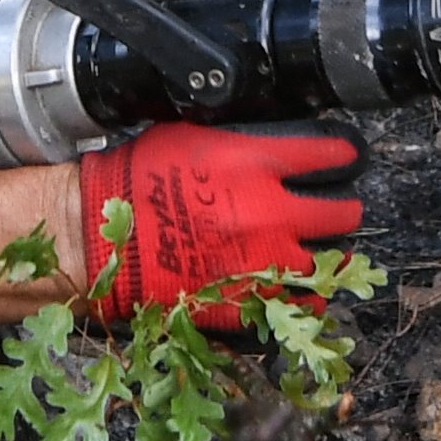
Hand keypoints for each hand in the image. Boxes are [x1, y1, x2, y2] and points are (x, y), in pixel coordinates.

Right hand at [71, 123, 364, 327]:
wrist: (97, 237)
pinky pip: (300, 305)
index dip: (343, 156)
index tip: (343, 159)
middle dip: (341, 209)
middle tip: (334, 209)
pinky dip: (306, 298)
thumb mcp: (191, 135)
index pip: (331, 155)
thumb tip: (273, 143)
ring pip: (329, 262)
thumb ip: (243, 141)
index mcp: (257, 163)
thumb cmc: (135, 180)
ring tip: (319, 250)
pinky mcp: (248, 300)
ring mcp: (262, 261)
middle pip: (343, 212)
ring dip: (327, 256)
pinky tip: (301, 288)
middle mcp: (270, 212)